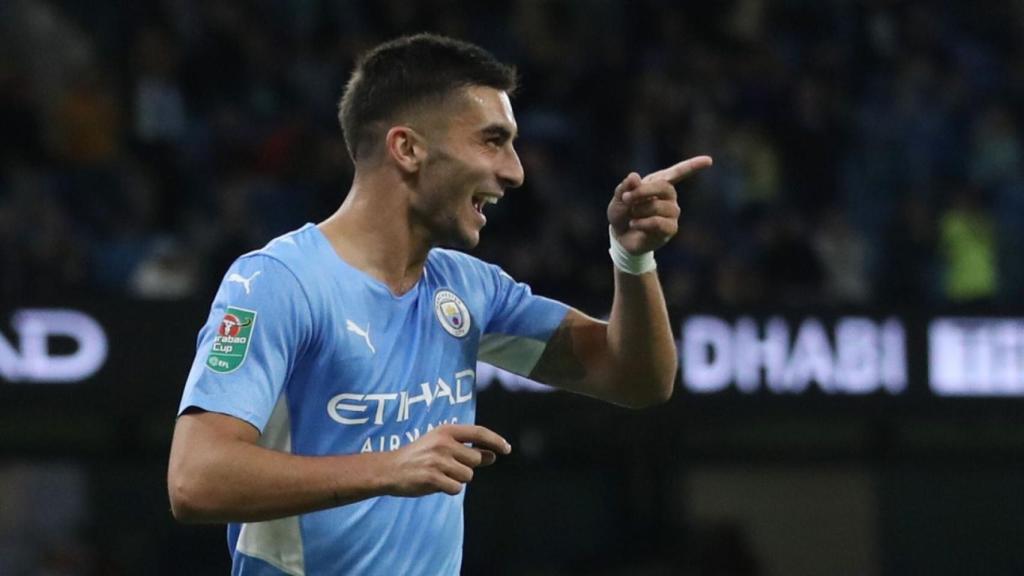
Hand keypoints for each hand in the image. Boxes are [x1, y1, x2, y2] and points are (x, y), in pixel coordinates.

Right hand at [382, 424, 510, 496]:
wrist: (389, 469)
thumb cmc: (418, 456)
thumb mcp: (441, 445)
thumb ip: (467, 449)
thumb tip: (493, 456)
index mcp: (446, 431)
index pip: (479, 433)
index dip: (496, 441)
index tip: (507, 449)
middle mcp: (443, 443)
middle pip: (475, 459)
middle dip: (468, 466)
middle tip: (448, 466)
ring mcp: (438, 460)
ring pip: (468, 476)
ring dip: (457, 479)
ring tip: (440, 474)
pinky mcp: (433, 478)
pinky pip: (457, 488)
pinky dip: (450, 489)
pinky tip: (436, 484)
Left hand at [607, 155, 712, 253]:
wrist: (620, 237)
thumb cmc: (622, 213)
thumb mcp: (619, 198)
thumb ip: (625, 187)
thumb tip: (634, 177)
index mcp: (658, 183)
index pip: (678, 172)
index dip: (692, 166)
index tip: (708, 160)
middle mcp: (669, 197)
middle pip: (664, 187)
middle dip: (642, 192)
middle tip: (626, 198)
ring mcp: (672, 213)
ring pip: (659, 207)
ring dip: (640, 210)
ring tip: (632, 216)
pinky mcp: (670, 229)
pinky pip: (659, 223)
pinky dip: (643, 223)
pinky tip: (635, 224)